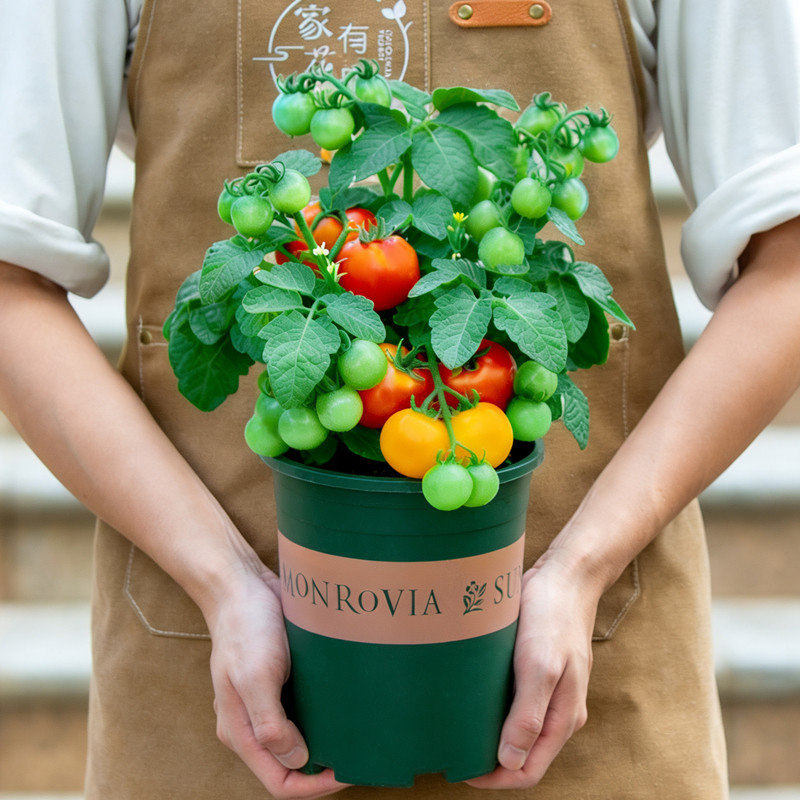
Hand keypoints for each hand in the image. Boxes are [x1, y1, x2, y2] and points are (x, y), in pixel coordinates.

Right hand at [206, 566, 348, 799]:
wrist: (242, 585)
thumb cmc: (245, 628)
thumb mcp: (256, 675)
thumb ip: (270, 722)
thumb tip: (298, 760)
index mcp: (241, 731)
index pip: (278, 781)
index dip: (312, 786)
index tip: (346, 770)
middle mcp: (252, 723)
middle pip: (290, 764)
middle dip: (323, 768)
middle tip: (359, 753)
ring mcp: (265, 702)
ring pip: (299, 739)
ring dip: (325, 741)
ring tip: (357, 733)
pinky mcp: (279, 682)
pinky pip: (302, 710)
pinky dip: (323, 715)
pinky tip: (345, 706)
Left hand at [466, 554, 596, 789]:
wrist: (566, 575)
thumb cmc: (553, 616)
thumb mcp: (540, 665)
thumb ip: (528, 715)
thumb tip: (510, 761)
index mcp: (563, 717)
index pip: (528, 771)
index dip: (495, 778)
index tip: (461, 767)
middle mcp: (557, 711)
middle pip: (522, 754)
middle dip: (489, 760)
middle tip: (452, 749)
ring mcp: (548, 691)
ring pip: (516, 729)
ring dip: (490, 735)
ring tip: (456, 726)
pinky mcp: (536, 671)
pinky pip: (514, 703)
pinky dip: (493, 709)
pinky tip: (470, 698)